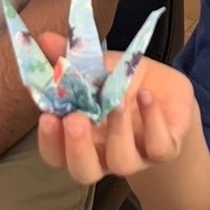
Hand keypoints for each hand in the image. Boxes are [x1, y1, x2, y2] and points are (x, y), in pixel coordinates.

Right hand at [34, 33, 196, 186]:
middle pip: (84, 171)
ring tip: (118, 99)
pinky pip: (159, 146)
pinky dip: (152, 120)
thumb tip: (44, 38)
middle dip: (77, 148)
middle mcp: (104, 155)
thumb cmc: (121, 84)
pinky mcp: (165, 149)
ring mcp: (135, 156)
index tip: (47, 117)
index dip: (49, 141)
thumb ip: (70, 57)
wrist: (164, 92)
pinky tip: (147, 95)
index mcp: (80, 138)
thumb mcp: (96, 67)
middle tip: (75, 120)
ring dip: (117, 131)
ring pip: (121, 161)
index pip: (56, 154)